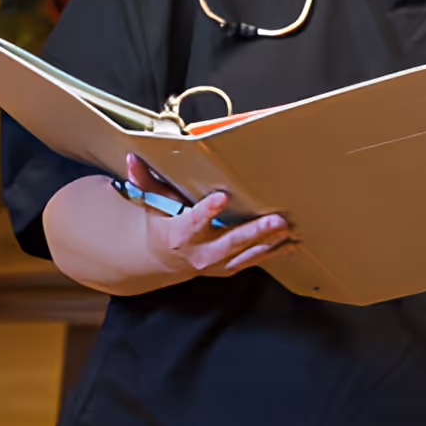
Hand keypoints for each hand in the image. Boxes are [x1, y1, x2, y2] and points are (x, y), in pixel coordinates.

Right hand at [131, 157, 289, 279]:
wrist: (164, 259)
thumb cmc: (161, 224)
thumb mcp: (151, 204)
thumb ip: (146, 182)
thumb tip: (133, 159)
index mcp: (179, 234)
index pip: (193, 221)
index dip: (207, 211)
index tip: (221, 197)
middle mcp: (199, 253)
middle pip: (229, 242)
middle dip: (254, 232)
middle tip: (276, 220)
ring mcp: (216, 263)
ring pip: (245, 255)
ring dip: (270, 243)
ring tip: (290, 230)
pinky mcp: (229, 267)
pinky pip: (253, 261)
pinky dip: (274, 254)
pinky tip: (292, 243)